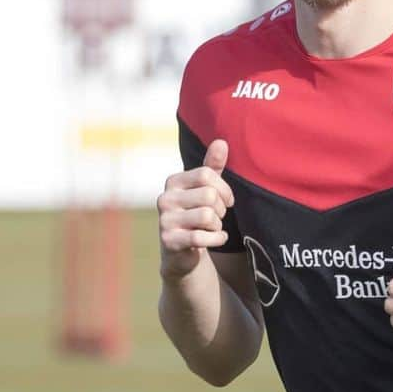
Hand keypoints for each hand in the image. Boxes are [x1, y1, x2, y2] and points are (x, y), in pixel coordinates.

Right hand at [157, 139, 233, 277]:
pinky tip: (215, 238)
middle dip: (221, 209)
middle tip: (217, 217)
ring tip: (212, 228)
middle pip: (209, 196)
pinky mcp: (169, 241)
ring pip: (207, 216)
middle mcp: (165, 198)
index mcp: (173, 182)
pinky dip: (216, 239)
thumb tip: (221, 141)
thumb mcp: (204, 189)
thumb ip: (212, 166)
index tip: (227, 200)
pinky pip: (202, 237)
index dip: (224, 189)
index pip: (206, 175)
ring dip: (217, 225)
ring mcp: (165, 220)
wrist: (181, 250)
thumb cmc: (196, 213)